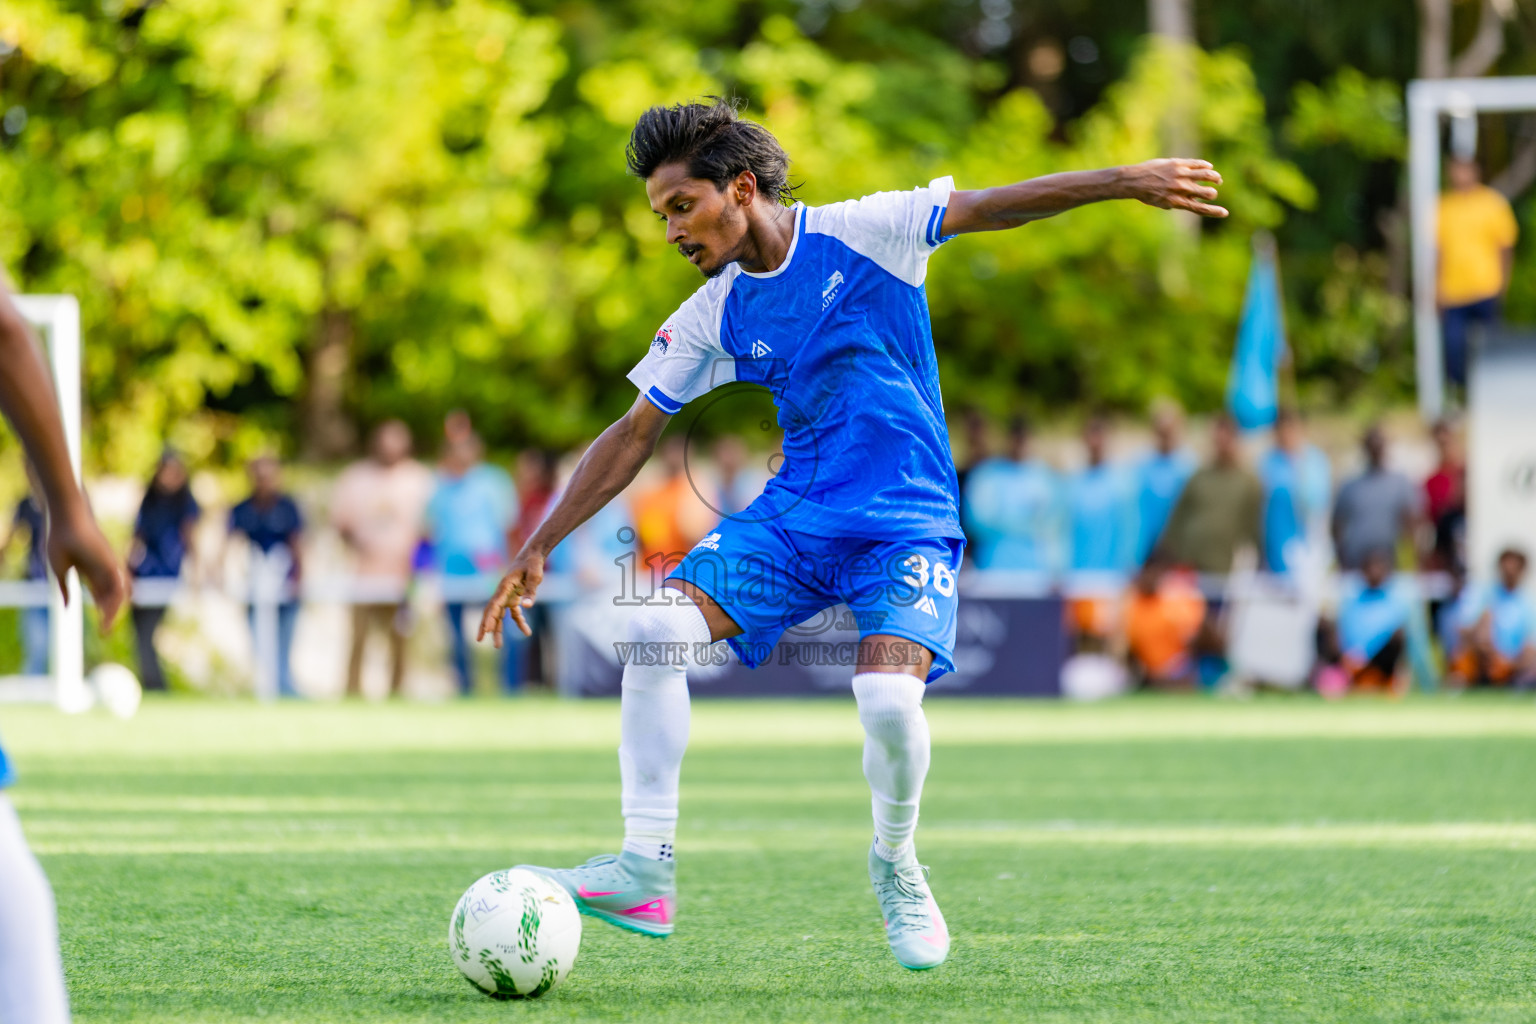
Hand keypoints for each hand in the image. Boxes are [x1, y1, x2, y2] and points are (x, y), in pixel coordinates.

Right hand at [46, 505, 128, 630]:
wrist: (67, 521)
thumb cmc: (60, 541)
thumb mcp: (59, 571)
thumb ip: (64, 589)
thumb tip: (67, 608)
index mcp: (90, 571)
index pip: (100, 595)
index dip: (101, 610)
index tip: (100, 626)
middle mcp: (103, 570)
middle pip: (111, 597)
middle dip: (109, 614)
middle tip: (105, 632)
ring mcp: (109, 567)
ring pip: (118, 592)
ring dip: (113, 610)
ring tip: (106, 626)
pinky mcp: (112, 563)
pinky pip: (120, 584)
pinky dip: (117, 598)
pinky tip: (111, 611)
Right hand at [478, 549, 544, 647]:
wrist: (532, 555)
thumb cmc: (533, 563)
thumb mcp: (535, 576)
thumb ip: (531, 591)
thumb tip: (527, 607)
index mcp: (505, 587)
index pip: (494, 605)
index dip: (489, 619)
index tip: (486, 631)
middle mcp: (503, 592)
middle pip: (492, 612)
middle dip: (486, 626)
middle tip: (480, 640)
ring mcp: (508, 596)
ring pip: (500, 615)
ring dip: (498, 629)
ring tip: (498, 646)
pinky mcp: (515, 597)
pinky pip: (514, 613)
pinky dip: (519, 622)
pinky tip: (526, 632)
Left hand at [1125, 158, 1227, 217]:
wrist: (1134, 180)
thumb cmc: (1147, 194)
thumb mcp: (1163, 203)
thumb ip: (1178, 202)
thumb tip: (1193, 202)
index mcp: (1177, 202)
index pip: (1200, 209)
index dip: (1215, 212)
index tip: (1225, 213)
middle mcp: (1181, 189)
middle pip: (1207, 193)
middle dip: (1212, 193)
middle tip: (1213, 191)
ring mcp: (1180, 175)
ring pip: (1207, 175)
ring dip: (1215, 177)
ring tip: (1216, 179)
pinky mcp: (1178, 163)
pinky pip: (1198, 164)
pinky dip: (1206, 166)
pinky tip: (1209, 167)